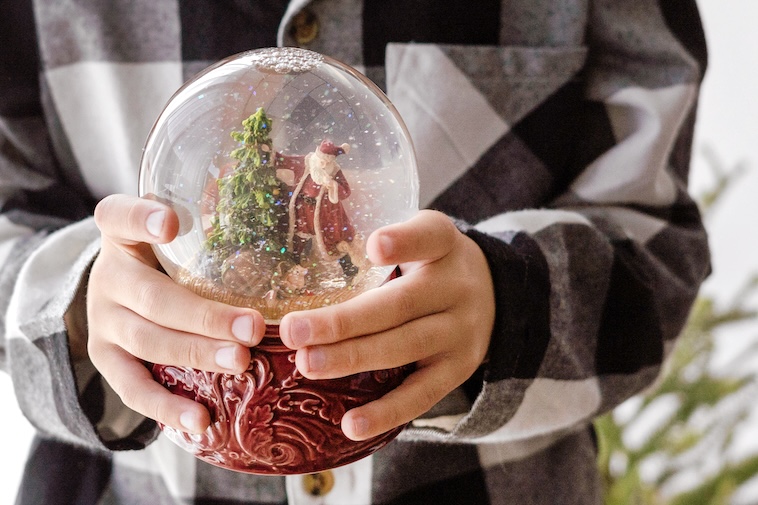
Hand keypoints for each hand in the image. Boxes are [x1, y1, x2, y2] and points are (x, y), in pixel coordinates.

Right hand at [86, 195, 265, 432]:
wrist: (117, 293)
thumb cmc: (164, 261)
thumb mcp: (175, 238)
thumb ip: (209, 235)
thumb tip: (289, 248)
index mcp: (122, 236)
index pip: (118, 217)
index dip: (142, 219)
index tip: (172, 224)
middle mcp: (109, 277)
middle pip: (153, 298)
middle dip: (206, 316)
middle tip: (253, 328)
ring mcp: (104, 322)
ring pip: (148, 342)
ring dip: (197, 354)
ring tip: (240, 363)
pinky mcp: (106, 360)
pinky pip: (133, 388)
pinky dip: (167, 406)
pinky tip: (202, 420)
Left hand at [279, 210, 495, 439]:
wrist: (494, 296)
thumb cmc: (431, 265)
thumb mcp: (421, 240)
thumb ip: (382, 245)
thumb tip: (302, 263)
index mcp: (443, 245)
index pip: (429, 237)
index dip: (402, 242)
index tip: (373, 247)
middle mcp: (457, 287)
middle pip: (400, 305)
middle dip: (344, 321)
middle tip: (293, 331)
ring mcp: (460, 332)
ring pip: (405, 347)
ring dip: (353, 359)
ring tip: (309, 365)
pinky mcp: (458, 370)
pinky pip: (421, 395)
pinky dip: (386, 412)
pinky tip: (350, 424)